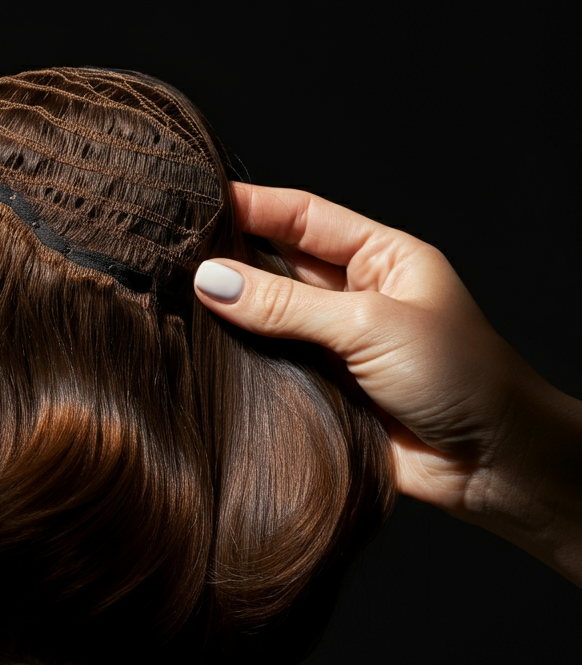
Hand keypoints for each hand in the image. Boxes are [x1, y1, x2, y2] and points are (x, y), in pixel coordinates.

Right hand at [193, 183, 581, 584]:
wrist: (492, 466)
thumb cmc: (459, 378)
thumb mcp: (371, 325)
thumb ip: (287, 306)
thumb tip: (211, 280)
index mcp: (381, 256)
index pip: (303, 216)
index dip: (250, 205)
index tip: (195, 198)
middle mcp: (353, 294)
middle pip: (278, 263)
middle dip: (229, 256)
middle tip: (172, 250)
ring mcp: (334, 343)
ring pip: (267, 316)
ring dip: (229, 311)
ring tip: (174, 296)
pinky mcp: (321, 388)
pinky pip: (268, 364)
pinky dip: (237, 358)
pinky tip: (201, 349)